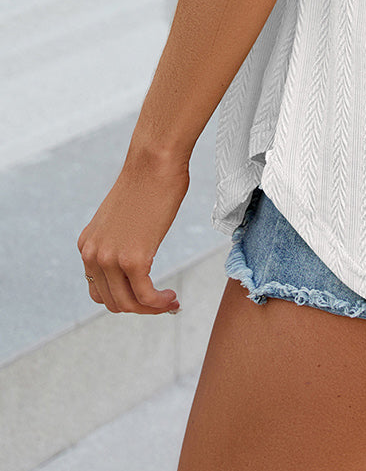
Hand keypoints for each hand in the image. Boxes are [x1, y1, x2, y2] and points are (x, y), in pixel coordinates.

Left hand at [77, 149, 190, 314]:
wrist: (155, 161)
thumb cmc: (148, 182)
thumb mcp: (122, 218)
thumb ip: (120, 241)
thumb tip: (136, 258)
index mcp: (88, 245)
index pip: (100, 289)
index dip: (125, 298)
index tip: (147, 296)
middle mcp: (92, 255)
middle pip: (112, 301)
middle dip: (139, 308)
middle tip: (162, 303)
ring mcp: (111, 258)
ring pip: (128, 304)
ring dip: (151, 309)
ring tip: (170, 302)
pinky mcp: (133, 259)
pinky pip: (146, 296)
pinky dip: (159, 303)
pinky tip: (172, 297)